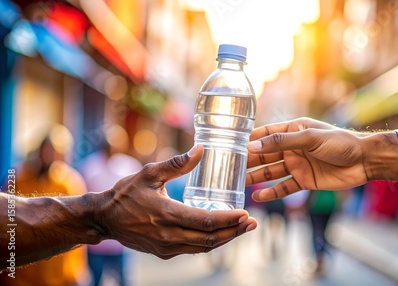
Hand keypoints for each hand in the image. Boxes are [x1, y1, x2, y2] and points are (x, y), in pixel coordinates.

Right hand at [95, 144, 256, 258]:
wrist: (104, 219)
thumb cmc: (125, 193)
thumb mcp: (149, 173)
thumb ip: (176, 163)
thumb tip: (201, 149)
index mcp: (166, 214)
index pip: (205, 221)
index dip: (229, 219)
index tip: (246, 214)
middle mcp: (168, 235)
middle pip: (210, 239)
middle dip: (234, 231)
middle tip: (252, 223)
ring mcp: (166, 247)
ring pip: (203, 247)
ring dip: (226, 239)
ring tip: (242, 228)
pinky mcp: (164, 252)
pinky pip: (193, 249)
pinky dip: (210, 242)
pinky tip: (221, 233)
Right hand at [246, 117, 397, 201]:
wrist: (364, 162)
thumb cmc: (340, 143)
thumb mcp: (310, 138)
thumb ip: (281, 142)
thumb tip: (253, 145)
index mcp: (293, 131)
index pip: (266, 134)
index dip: (250, 139)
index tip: (231, 146)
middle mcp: (292, 147)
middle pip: (265, 154)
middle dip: (249, 161)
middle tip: (230, 169)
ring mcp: (297, 164)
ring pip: (271, 171)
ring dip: (257, 177)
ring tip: (240, 184)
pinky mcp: (304, 180)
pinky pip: (284, 187)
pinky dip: (272, 192)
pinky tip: (259, 196)